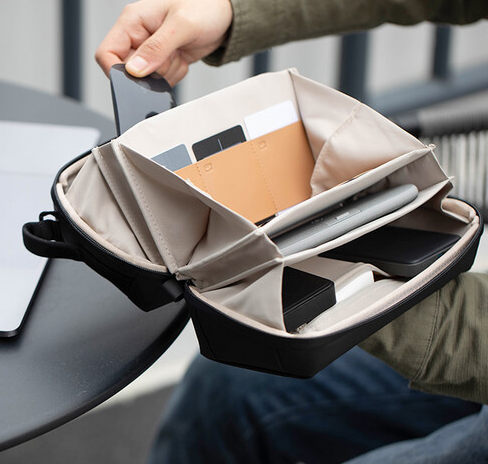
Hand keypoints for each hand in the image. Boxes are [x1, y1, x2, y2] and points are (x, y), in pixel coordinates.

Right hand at [95, 0, 232, 85]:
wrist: (224, 17)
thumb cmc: (205, 8)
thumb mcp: (181, 26)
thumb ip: (157, 48)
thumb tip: (134, 70)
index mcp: (133, 21)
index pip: (107, 53)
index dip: (117, 71)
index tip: (137, 77)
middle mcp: (138, 36)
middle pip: (129, 71)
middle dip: (151, 72)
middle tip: (170, 56)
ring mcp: (150, 50)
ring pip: (147, 79)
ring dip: (166, 73)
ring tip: (178, 53)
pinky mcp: (163, 61)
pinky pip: (162, 80)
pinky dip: (174, 74)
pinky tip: (182, 58)